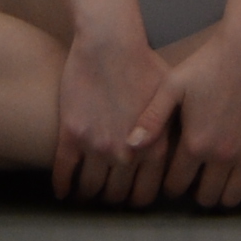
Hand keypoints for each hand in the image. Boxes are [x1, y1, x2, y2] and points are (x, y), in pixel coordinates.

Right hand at [46, 0, 180, 203]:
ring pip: (90, 188)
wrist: (110, 42)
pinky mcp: (72, 135)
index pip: (144, 195)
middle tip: (106, 195)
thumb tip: (178, 155)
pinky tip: (62, 191)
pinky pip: (64, 171)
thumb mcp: (170, 101)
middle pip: (116, 195)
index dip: (135, 199)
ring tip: (84, 193)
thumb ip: (170, 134)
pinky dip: (62, 185)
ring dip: (87, 194)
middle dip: (111, 199)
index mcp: (154, 149)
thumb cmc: (143, 64)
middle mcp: (127, 154)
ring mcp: (98, 146)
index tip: (128, 196)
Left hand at [156, 0, 240, 209]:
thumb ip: (151, 119)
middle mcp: (222, 156)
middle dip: (195, 194)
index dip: (170, 185)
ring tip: (214, 182)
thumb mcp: (174, 85)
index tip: (170, 178)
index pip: (176, 186)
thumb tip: (129, 147)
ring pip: (231, 199)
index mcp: (195, 143)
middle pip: (205, 198)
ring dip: (220, 196)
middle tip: (193, 181)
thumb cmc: (209, 63)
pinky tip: (239, 182)